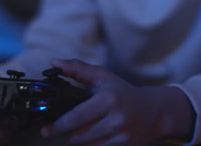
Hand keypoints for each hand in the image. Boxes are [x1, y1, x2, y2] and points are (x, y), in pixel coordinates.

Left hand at [41, 59, 195, 145]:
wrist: (154, 112)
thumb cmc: (123, 93)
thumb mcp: (103, 77)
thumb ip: (78, 69)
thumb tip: (53, 63)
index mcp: (109, 99)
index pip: (76, 118)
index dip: (58, 125)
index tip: (47, 129)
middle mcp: (117, 119)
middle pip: (79, 136)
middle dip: (67, 134)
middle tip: (60, 130)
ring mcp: (123, 137)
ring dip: (79, 141)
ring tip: (79, 132)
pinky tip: (95, 137)